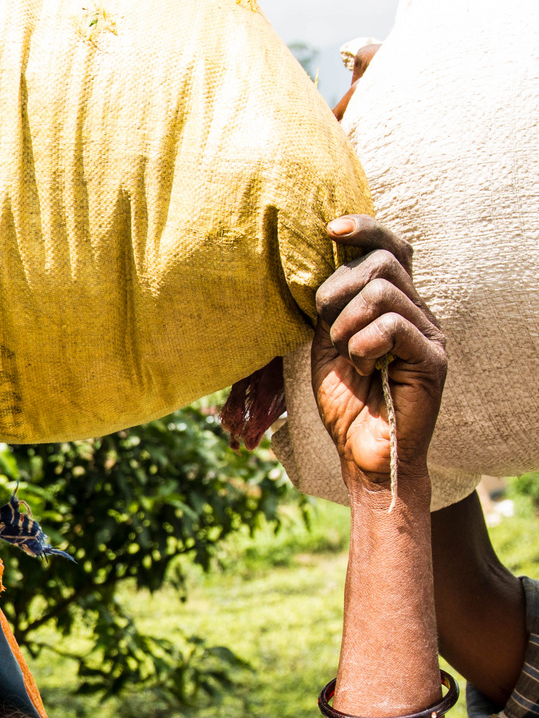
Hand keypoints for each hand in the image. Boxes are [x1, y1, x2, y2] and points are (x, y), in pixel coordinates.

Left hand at [311, 215, 446, 491]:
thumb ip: (330, 307)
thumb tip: (319, 265)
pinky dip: (363, 345)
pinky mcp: (432, 359)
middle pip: (384, 262)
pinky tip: (363, 369)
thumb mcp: (326, 344)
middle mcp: (416, 312)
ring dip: (347, 323)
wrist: (363, 454)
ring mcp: (428, 334)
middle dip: (339, 290)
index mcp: (392, 305)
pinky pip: (392, 325)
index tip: (331, 230)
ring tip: (346, 355)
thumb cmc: (345, 402)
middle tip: (330, 331)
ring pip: (384, 291)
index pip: (391, 247)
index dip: (365, 229)